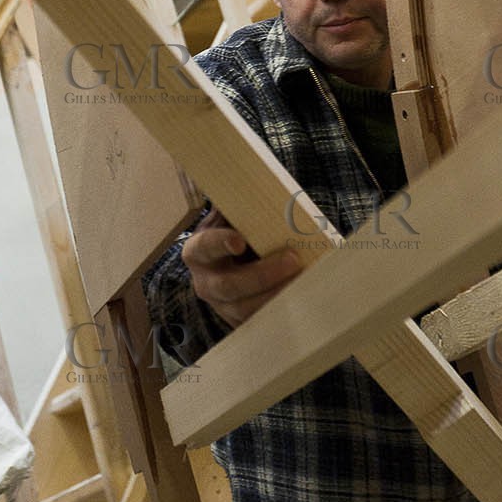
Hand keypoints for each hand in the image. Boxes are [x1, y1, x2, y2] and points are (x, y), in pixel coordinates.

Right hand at [183, 209, 301, 328]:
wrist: (235, 260)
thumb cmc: (237, 231)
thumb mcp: (231, 217)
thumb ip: (239, 205)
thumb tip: (257, 179)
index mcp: (198, 251)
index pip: (205, 247)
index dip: (220, 243)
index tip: (240, 240)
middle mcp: (205, 282)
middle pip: (229, 286)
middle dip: (262, 275)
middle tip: (293, 259)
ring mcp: (221, 306)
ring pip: (246, 309)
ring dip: (276, 295)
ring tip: (303, 279)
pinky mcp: (238, 322)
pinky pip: (259, 321)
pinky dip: (281, 310)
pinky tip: (303, 296)